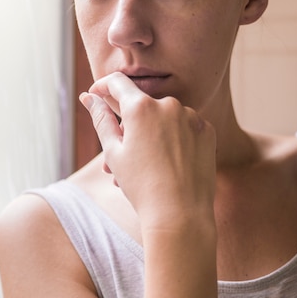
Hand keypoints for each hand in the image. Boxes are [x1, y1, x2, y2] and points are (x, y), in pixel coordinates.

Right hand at [80, 72, 215, 229]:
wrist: (180, 215)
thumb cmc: (141, 185)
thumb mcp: (113, 152)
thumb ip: (101, 119)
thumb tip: (89, 97)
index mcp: (141, 107)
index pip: (118, 83)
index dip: (103, 86)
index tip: (97, 95)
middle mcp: (169, 104)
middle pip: (141, 106)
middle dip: (127, 126)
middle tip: (115, 158)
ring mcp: (191, 117)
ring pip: (163, 119)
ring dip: (150, 135)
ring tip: (140, 168)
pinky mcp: (207, 131)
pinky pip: (184, 128)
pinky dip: (173, 140)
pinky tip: (167, 165)